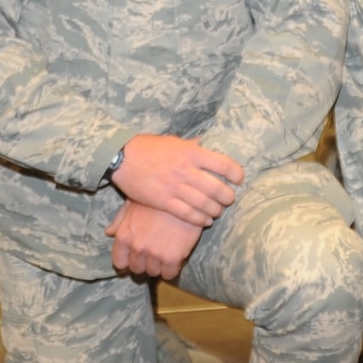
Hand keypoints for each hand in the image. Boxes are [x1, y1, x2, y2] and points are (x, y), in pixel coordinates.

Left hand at [105, 202, 204, 278]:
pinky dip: (172, 270)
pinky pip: (169, 275)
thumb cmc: (157, 198)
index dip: (128, 260)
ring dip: (158, 266)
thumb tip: (109, 232)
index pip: (119, 262)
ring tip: (165, 253)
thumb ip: (120, 220)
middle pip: (137, 269)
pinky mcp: (172, 258)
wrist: (185, 196)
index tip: (135, 257)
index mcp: (124, 235)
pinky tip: (175, 259)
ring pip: (153, 272)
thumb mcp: (133, 204)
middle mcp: (137, 247)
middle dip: (144, 263)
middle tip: (154, 253)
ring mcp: (154, 254)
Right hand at [109, 133, 243, 226]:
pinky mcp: (164, 201)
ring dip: (216, 210)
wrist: (123, 157)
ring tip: (218, 211)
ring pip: (204, 204)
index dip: (236, 174)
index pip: (223, 164)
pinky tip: (205, 220)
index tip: (239, 179)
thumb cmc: (149, 147)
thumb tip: (207, 145)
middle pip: (217, 188)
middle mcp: (186, 170)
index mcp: (191, 152)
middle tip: (229, 199)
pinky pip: (188, 214)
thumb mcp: (175, 141)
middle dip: (227, 197)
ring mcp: (175, 187)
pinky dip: (200, 219)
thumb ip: (192, 147)